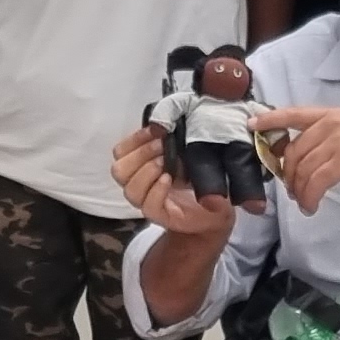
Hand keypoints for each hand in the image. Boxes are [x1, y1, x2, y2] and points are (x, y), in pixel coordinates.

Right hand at [113, 125, 237, 239]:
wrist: (221, 203)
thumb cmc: (203, 172)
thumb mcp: (189, 144)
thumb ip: (173, 129)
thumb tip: (159, 123)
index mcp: (142, 164)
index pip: (121, 152)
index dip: (134, 139)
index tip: (155, 130)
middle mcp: (141, 183)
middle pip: (119, 171)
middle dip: (139, 155)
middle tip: (161, 147)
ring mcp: (150, 202)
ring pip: (130, 190)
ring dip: (146, 172)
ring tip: (166, 164)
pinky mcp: (163, 217)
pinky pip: (148, 206)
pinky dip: (156, 190)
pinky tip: (169, 180)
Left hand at [255, 103, 339, 215]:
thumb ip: (330, 140)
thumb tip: (308, 158)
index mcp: (332, 115)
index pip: (293, 113)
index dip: (270, 119)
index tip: (251, 125)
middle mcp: (332, 123)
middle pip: (293, 151)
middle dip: (288, 175)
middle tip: (294, 192)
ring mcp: (338, 140)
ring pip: (302, 169)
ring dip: (299, 191)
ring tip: (305, 203)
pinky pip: (315, 183)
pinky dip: (310, 198)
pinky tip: (313, 206)